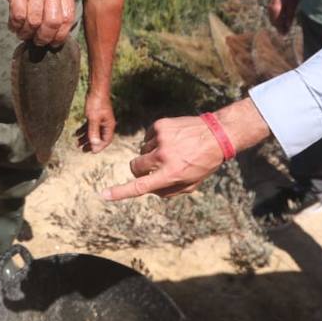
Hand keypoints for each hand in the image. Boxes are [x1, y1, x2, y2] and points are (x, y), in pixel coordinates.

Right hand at [0, 0, 75, 45]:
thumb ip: (57, 6)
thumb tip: (57, 35)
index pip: (68, 18)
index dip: (60, 35)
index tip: (53, 43)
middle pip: (53, 23)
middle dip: (44, 37)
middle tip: (37, 41)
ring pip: (34, 22)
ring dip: (27, 33)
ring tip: (22, 33)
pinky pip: (19, 16)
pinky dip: (16, 25)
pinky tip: (14, 25)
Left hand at [75, 89, 115, 152]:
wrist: (96, 89)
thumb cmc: (97, 102)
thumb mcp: (93, 119)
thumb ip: (93, 132)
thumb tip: (95, 144)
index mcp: (109, 125)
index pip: (106, 140)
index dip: (99, 147)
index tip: (91, 152)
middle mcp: (106, 124)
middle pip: (99, 138)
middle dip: (91, 144)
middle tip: (83, 150)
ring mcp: (101, 120)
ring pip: (93, 132)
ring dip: (85, 138)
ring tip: (77, 144)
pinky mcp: (95, 115)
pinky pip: (89, 126)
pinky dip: (83, 130)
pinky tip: (76, 134)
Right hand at [101, 116, 224, 200]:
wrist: (217, 134)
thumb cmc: (204, 162)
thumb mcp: (191, 184)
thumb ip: (168, 191)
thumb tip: (148, 188)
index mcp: (171, 174)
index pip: (140, 186)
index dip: (120, 192)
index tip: (104, 195)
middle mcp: (163, 157)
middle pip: (135, 167)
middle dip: (139, 169)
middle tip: (153, 167)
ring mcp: (161, 139)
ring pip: (142, 151)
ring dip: (151, 153)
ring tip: (172, 150)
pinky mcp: (160, 125)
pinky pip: (147, 138)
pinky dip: (155, 140)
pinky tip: (171, 140)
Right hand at [267, 0, 298, 34]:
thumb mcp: (292, 6)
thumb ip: (289, 17)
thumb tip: (287, 27)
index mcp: (275, 12)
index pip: (277, 25)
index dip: (281, 31)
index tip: (285, 35)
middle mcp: (270, 10)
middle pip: (274, 23)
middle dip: (279, 28)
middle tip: (285, 31)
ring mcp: (270, 6)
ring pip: (273, 18)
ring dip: (278, 23)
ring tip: (285, 25)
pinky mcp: (271, 3)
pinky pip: (273, 14)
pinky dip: (277, 17)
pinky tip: (282, 17)